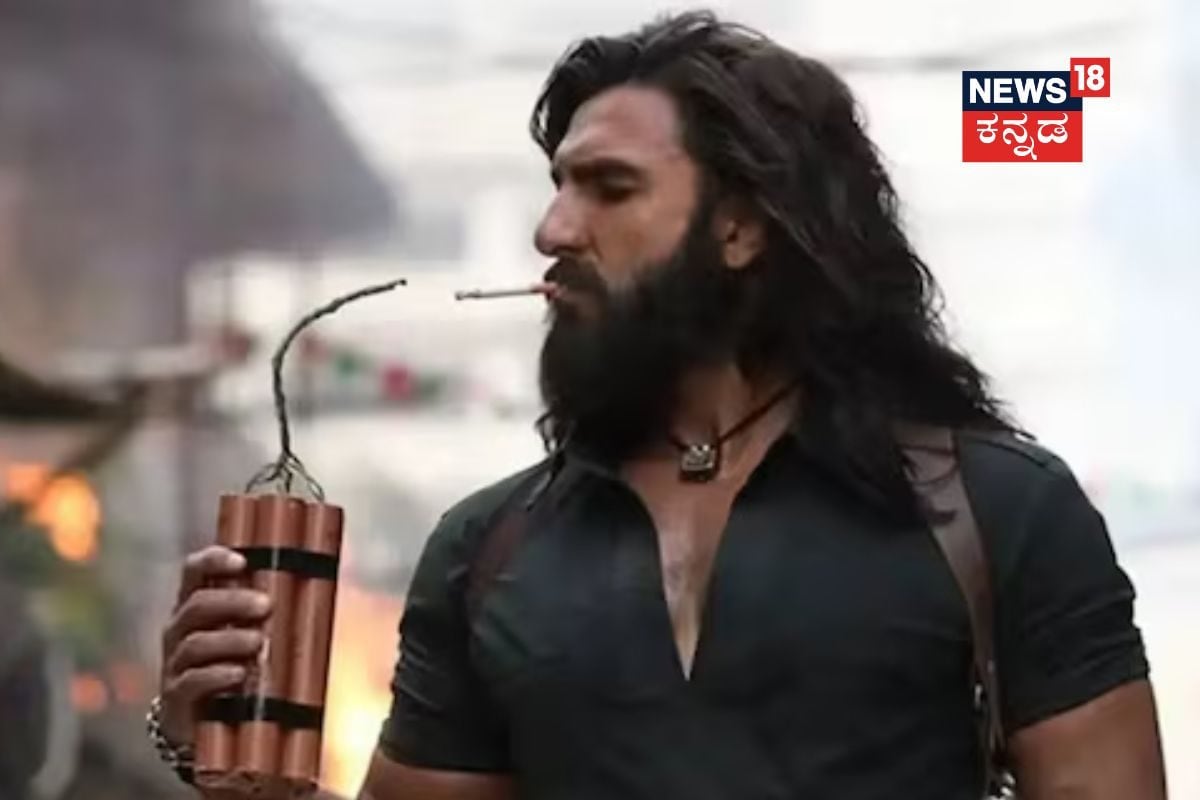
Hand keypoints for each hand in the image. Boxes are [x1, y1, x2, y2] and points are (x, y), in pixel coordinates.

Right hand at [159, 546, 271, 745]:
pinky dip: (215, 675)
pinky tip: (238, 674)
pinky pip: (191, 681)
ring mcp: (176, 663)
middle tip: (266, 605)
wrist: (205, 721)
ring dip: (229, 639)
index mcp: (197, 606)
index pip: (194, 571)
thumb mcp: (251, 631)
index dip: (213, 560)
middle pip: (197, 605)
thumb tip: (324, 581)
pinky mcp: (177, 696)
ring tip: (258, 641)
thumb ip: (271, 609)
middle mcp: (180, 630)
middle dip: (232, 602)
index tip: (242, 562)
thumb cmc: (236, 664)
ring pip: (195, 643)